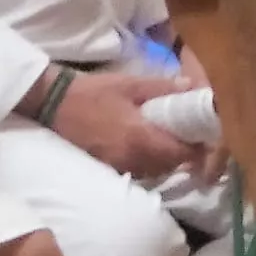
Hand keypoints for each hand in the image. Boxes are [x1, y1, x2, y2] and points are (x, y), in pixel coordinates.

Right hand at [49, 72, 201, 179]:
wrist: (53, 103)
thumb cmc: (94, 91)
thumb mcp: (130, 84)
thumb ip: (162, 87)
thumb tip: (190, 87)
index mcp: (141, 138)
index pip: (180, 154)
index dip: (196, 148)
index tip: (202, 137)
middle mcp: (132, 158)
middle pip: (169, 166)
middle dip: (182, 154)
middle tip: (187, 136)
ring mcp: (118, 165)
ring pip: (153, 171)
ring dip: (165, 160)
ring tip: (167, 140)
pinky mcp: (107, 167)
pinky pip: (137, 170)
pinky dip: (146, 162)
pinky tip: (144, 146)